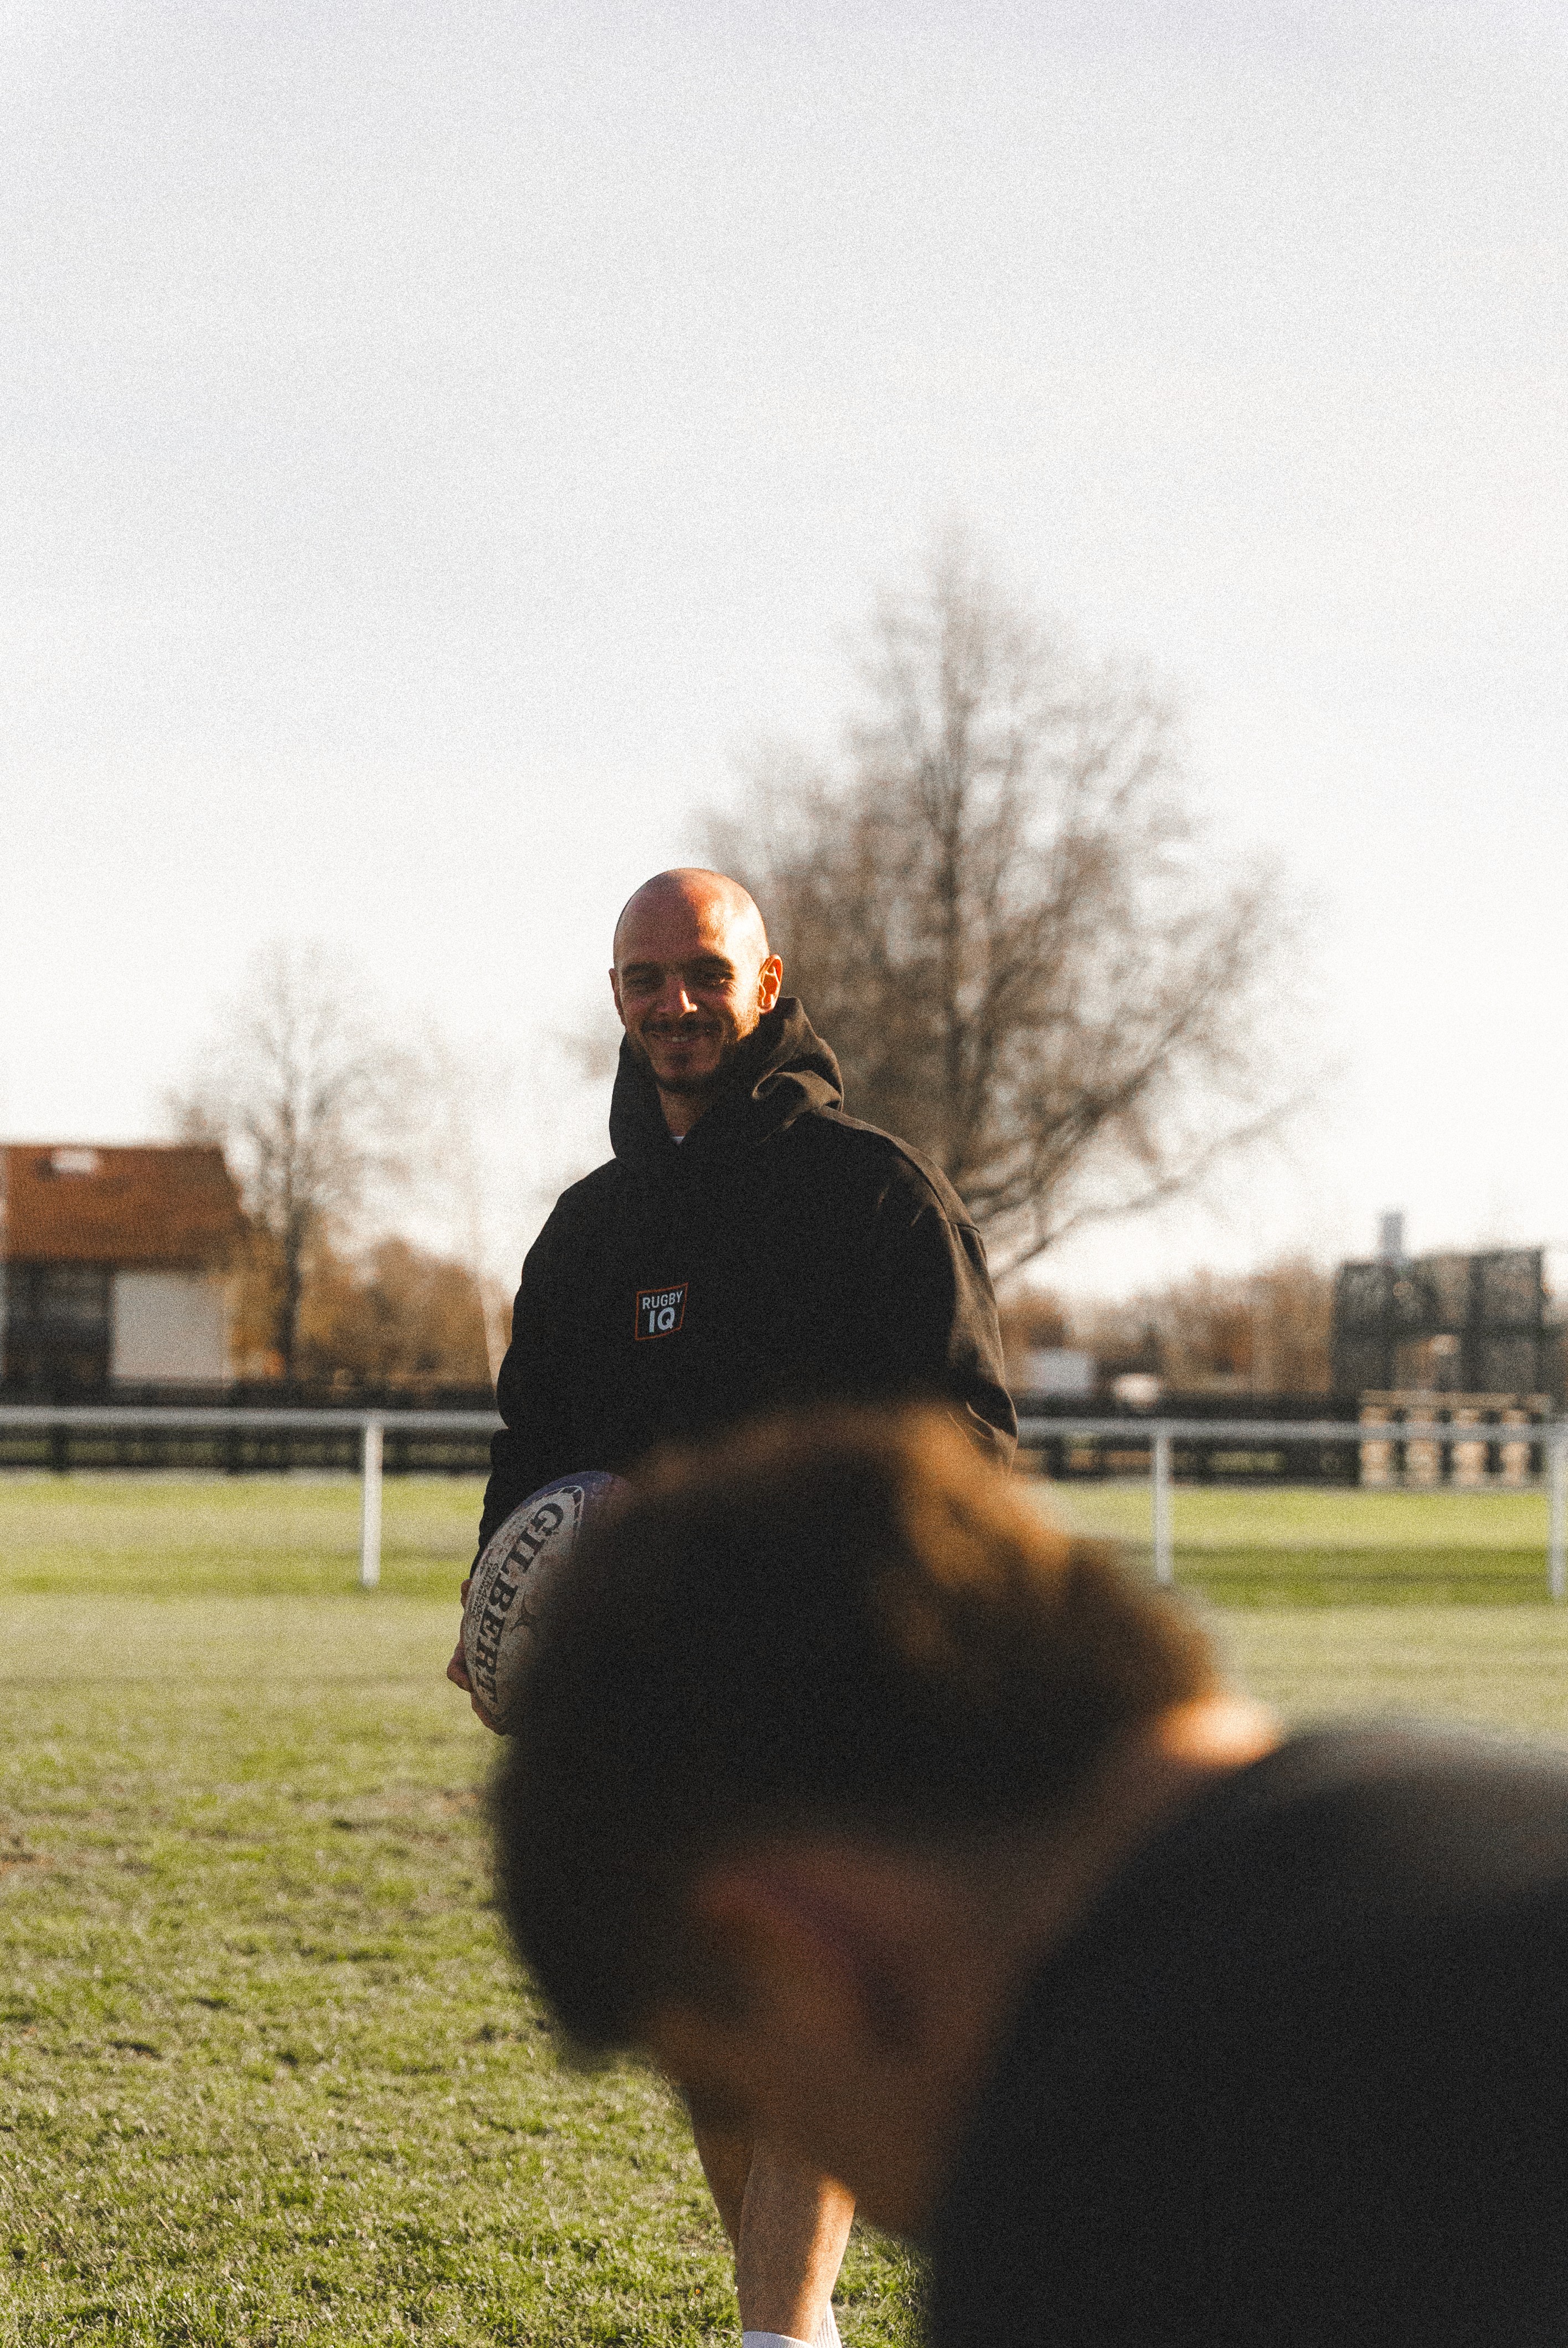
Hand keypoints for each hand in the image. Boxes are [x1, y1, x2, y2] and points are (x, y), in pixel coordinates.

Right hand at [446, 1576, 501, 1731]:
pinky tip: (516, 1725)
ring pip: (486, 1703)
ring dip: (492, 1715)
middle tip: (488, 1715)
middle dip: (480, 1705)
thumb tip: (466, 1584)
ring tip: (503, 1727)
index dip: (460, 1676)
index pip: (456, 1670)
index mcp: (466, 1655)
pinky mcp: (503, 1682)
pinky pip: (502, 1702)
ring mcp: (488, 1679)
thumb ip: (473, 1596)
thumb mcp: (480, 1605)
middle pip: (474, 1694)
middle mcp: (474, 1670)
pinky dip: (506, 1714)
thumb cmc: (487, 1611)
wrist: (500, 1617)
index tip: (467, 1682)